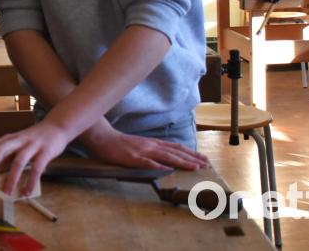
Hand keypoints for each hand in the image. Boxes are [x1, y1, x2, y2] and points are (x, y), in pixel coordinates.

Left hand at [0, 120, 70, 196]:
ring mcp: (32, 145)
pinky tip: (26, 192)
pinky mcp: (45, 151)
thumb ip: (6, 155)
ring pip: (18, 161)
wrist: (58, 125)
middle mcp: (17, 140)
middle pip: (0, 150)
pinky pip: (37, 168)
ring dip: (11, 178)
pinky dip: (31, 181)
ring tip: (6, 193)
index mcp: (8, 139)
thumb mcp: (17, 143)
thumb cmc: (34, 138)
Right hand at [79, 123, 208, 170]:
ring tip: (195, 167)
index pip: (176, 148)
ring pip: (166, 156)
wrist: (102, 138)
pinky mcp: (132, 158)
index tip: (203, 159)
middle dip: (192, 158)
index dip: (190, 153)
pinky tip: (167, 170)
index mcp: (152, 143)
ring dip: (182, 162)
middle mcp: (150, 145)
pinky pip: (146, 162)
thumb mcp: (139, 145)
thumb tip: (166, 159)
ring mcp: (142, 151)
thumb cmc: (119, 144)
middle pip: (175, 152)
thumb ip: (152, 150)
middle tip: (206, 164)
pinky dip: (157, 166)